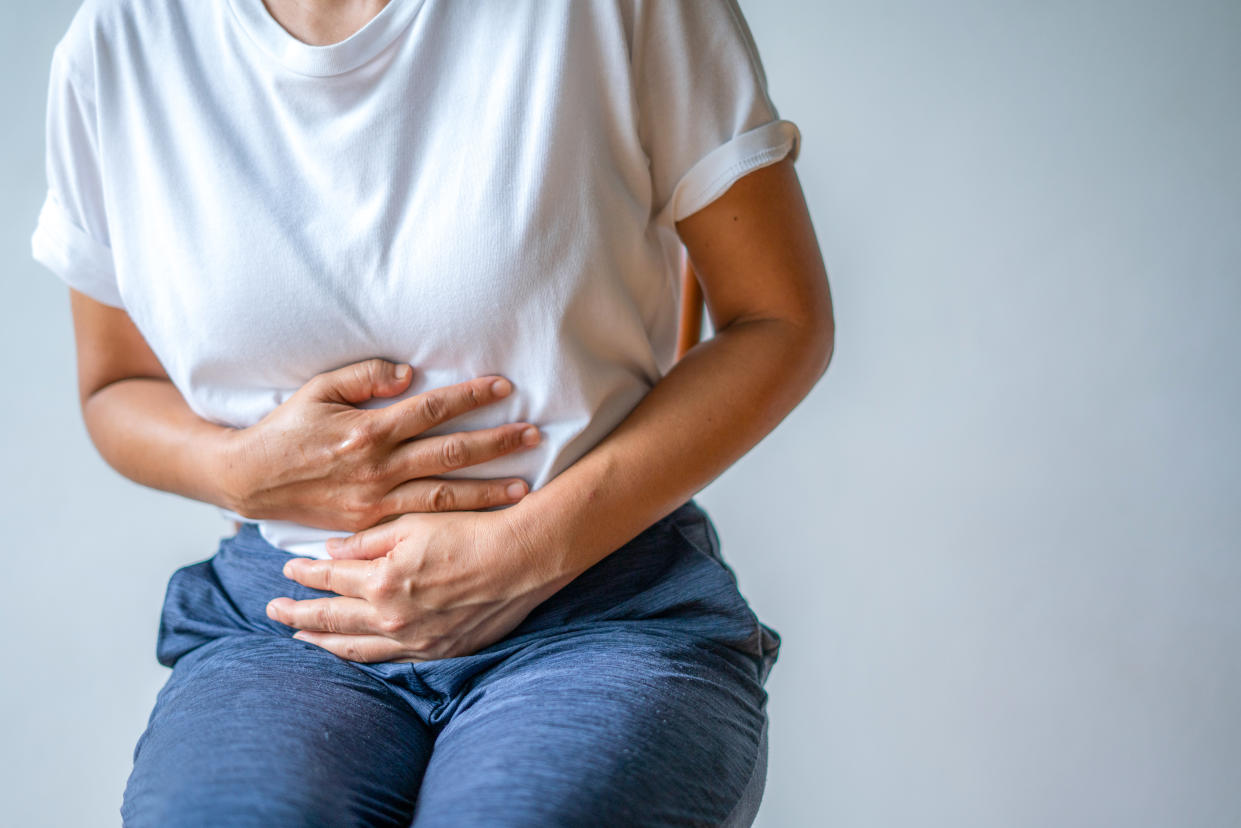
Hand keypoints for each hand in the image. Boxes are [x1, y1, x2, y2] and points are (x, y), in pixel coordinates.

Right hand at [223, 358, 541, 531]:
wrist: (250, 480)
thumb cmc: (287, 428)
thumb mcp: (319, 390)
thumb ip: (365, 376)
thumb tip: (411, 372)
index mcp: (368, 430)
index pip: (432, 409)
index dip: (471, 396)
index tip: (505, 386)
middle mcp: (377, 468)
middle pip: (450, 453)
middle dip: (496, 444)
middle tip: (534, 435)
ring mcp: (376, 500)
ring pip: (443, 495)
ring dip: (488, 491)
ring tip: (526, 486)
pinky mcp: (371, 523)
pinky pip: (421, 520)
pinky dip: (455, 518)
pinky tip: (483, 518)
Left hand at [265, 509, 569, 661]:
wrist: (524, 560)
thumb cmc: (472, 532)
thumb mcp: (415, 523)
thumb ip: (369, 540)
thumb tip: (332, 551)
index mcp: (382, 582)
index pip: (329, 579)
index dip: (304, 574)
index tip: (287, 569)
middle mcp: (392, 618)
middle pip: (331, 619)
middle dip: (298, 613)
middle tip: (274, 610)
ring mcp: (416, 641)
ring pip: (355, 648)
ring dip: (323, 641)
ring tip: (301, 637)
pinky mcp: (440, 651)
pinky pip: (390, 661)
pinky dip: (364, 656)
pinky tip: (353, 651)